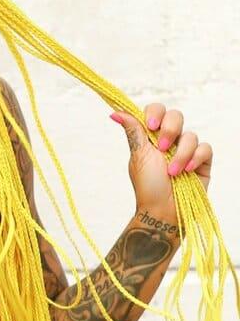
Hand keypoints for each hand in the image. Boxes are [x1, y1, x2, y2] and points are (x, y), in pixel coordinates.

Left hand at [109, 103, 211, 224]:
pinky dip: (195, 158)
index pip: (157, 111)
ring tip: (172, 172)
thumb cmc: (148, 185)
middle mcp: (171, 140)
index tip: (151, 124)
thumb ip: (134, 131)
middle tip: (162, 148)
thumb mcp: (138, 156)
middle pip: (176, 116)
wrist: (162, 209)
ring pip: (190, 134)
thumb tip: (115, 113)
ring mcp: (187, 150)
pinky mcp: (202, 161)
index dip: (155, 112)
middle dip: (169, 129)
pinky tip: (187, 171)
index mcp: (152, 137)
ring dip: (180, 153)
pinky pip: (205, 148)